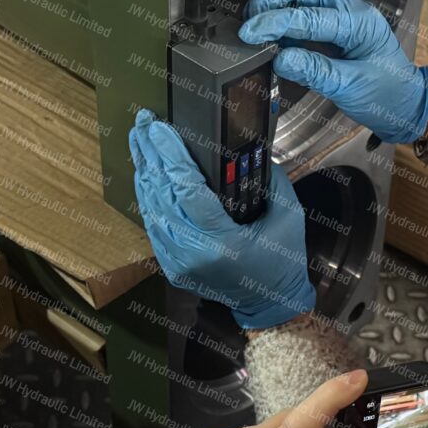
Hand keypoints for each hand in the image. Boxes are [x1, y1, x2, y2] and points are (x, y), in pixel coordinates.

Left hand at [130, 109, 314, 328]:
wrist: (271, 303)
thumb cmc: (283, 258)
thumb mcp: (288, 214)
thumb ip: (269, 179)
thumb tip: (248, 146)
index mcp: (223, 241)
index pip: (186, 189)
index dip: (169, 155)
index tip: (158, 128)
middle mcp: (194, 254)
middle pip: (161, 196)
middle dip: (150, 155)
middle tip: (142, 123)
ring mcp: (179, 264)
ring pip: (151, 210)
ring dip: (144, 173)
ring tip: (140, 142)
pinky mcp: (172, 268)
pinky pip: (153, 227)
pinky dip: (147, 198)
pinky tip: (145, 174)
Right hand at [238, 0, 427, 143]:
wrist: (405, 107)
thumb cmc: (388, 96)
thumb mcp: (351, 87)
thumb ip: (315, 71)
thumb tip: (280, 59)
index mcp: (358, 22)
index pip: (308, 15)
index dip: (274, 22)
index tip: (250, 33)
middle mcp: (350, 12)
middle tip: (250, 22)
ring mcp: (341, 19)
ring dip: (275, 9)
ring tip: (255, 31)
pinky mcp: (333, 31)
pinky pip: (303, 18)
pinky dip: (283, 26)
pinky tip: (272, 42)